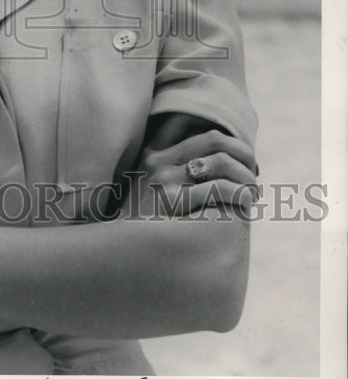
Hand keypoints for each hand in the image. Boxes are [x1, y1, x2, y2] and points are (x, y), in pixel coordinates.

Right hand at [128, 113, 259, 218]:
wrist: (123, 258)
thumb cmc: (147, 229)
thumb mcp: (149, 192)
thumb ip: (174, 173)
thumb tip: (223, 163)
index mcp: (152, 154)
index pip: (185, 120)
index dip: (219, 130)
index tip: (239, 152)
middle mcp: (157, 162)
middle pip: (214, 139)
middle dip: (243, 154)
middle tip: (255, 174)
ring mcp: (163, 180)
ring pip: (221, 162)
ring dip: (246, 177)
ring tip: (253, 194)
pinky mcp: (172, 203)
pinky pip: (218, 189)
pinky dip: (240, 194)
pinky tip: (245, 204)